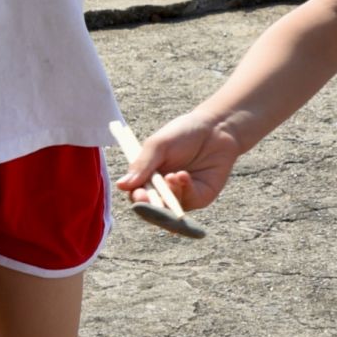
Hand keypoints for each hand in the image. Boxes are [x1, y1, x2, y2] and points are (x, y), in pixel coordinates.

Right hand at [116, 108, 241, 211]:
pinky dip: (185, 189)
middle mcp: (164, 190)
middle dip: (151, 204)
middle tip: (150, 196)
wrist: (216, 128)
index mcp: (148, 178)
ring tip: (172, 175)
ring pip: (170, 208)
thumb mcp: (158, 145)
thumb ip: (142, 165)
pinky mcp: (200, 196)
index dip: (137, 198)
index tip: (138, 194)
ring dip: (169, 194)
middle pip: (153, 208)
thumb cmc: (184, 133)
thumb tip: (121, 186)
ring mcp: (182, 195)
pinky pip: (189, 201)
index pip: (138, 195)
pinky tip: (183, 175)